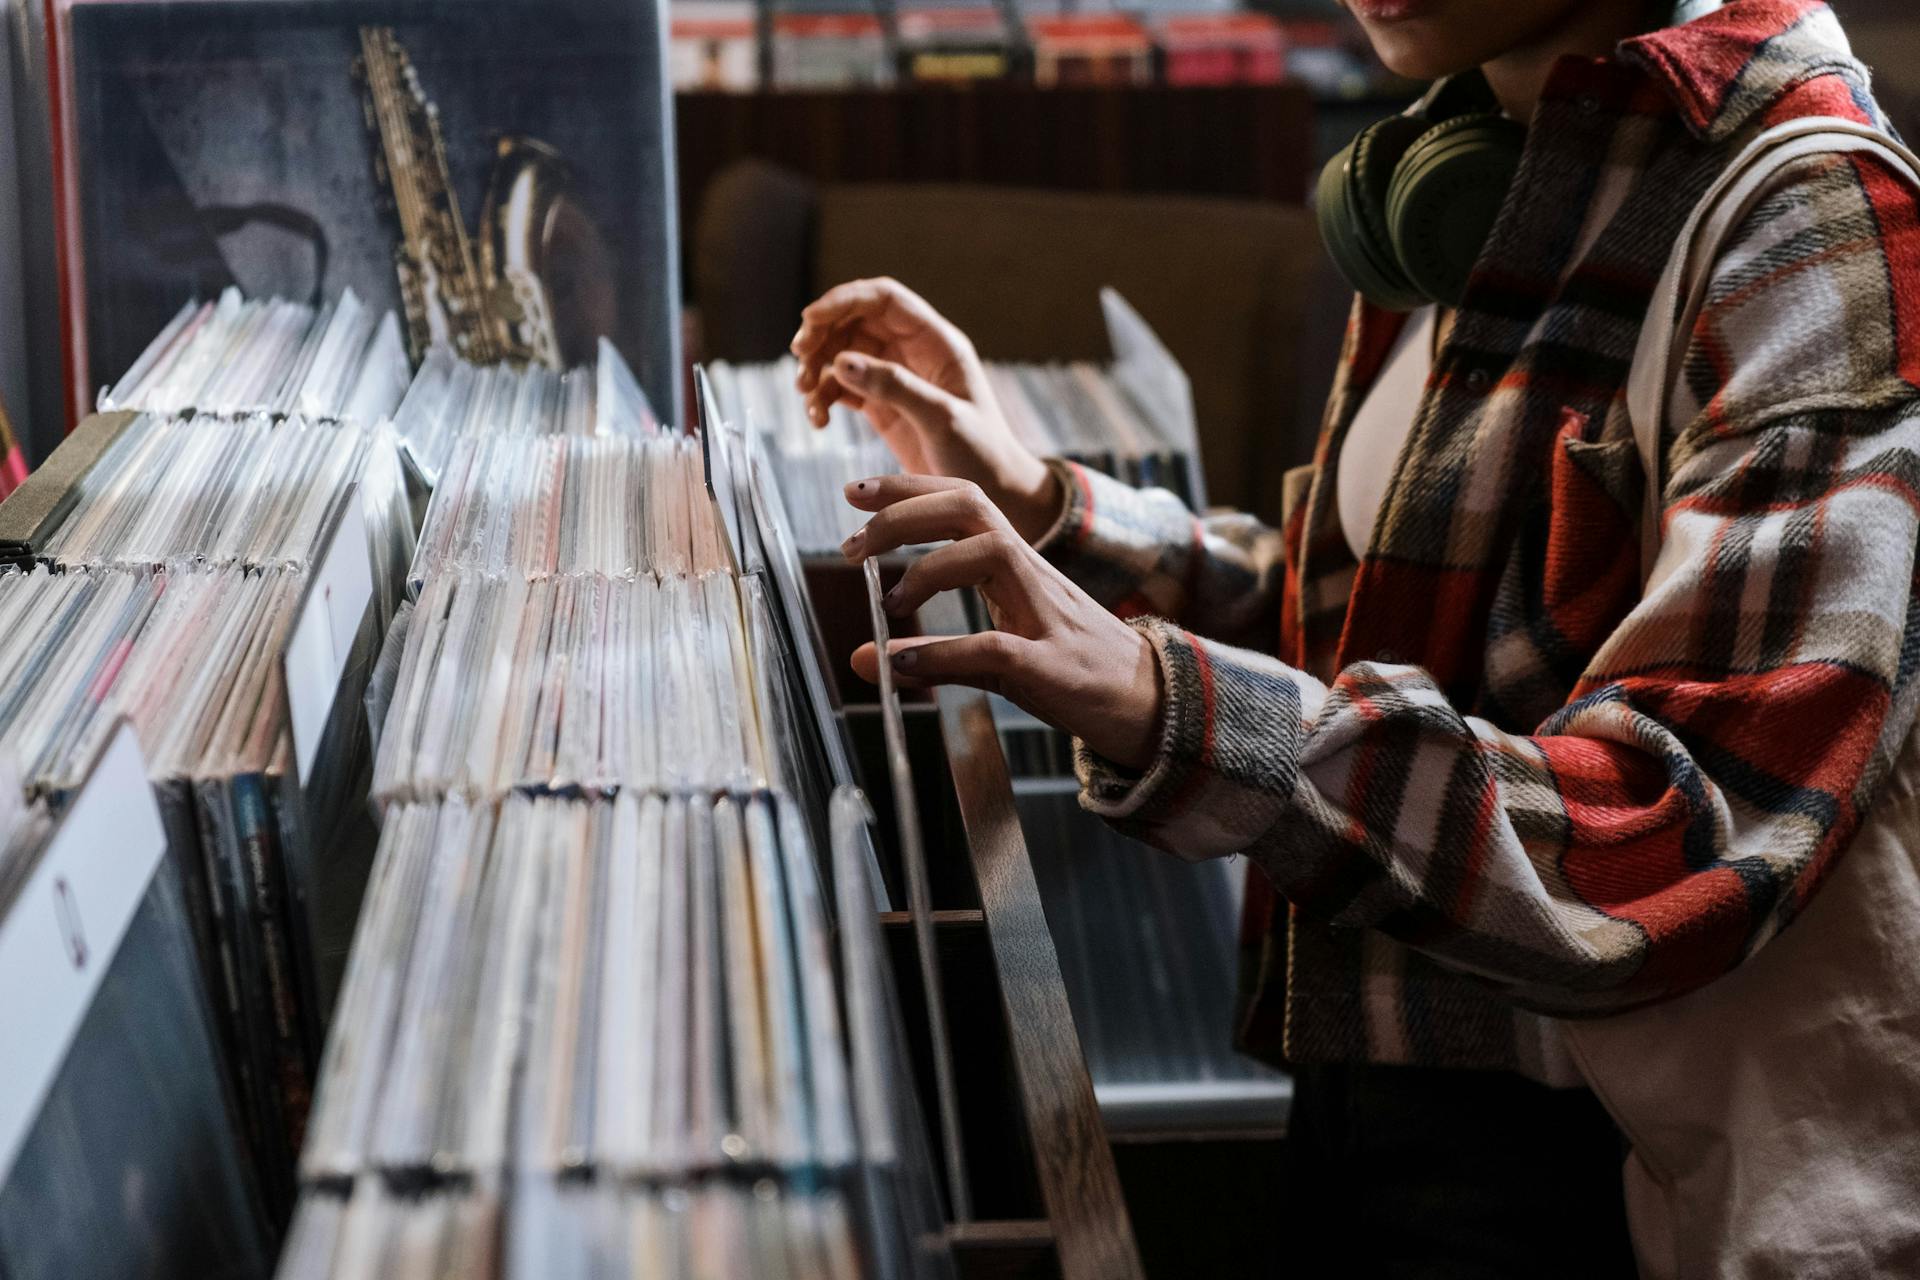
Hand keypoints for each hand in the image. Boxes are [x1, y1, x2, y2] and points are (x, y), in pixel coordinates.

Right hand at [791, 277, 1061, 542]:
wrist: (996, 497)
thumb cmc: (982, 455)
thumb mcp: (942, 419)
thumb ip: (895, 387)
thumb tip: (841, 361)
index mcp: (937, 342)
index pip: (884, 300)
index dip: (844, 300)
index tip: (810, 319)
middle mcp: (913, 352)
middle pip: (854, 322)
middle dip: (822, 335)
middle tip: (799, 359)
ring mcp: (895, 378)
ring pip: (842, 354)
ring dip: (817, 370)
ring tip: (808, 398)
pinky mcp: (881, 406)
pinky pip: (841, 388)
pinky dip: (823, 398)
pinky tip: (819, 421)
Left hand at [841, 474, 1162, 769]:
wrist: (1151, 705)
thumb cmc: (1074, 671)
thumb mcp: (995, 658)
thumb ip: (932, 653)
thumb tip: (864, 657)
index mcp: (1018, 565)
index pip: (963, 502)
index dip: (909, 488)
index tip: (856, 491)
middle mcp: (1032, 575)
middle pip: (971, 508)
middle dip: (905, 511)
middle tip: (853, 542)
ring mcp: (1046, 617)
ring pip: (989, 554)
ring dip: (928, 569)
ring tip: (889, 601)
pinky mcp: (1051, 668)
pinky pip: (992, 649)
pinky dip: (941, 654)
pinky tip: (902, 665)